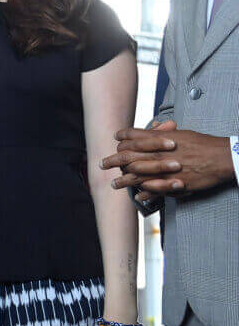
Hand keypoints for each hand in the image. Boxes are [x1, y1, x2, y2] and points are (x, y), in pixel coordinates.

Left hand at [102, 121, 234, 198]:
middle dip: (112, 160)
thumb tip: (153, 129)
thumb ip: (164, 133)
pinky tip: (137, 196)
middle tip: (102, 164)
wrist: (222, 157)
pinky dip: (143, 194)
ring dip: (122, 180)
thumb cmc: (203, 144)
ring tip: (114, 184)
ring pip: (135, 175)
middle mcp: (156, 154)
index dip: (121, 139)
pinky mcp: (171, 184)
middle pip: (127, 156)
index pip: (131, 137)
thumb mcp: (181, 133)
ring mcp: (162, 170)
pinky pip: (152, 191)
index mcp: (159, 139)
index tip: (115, 141)